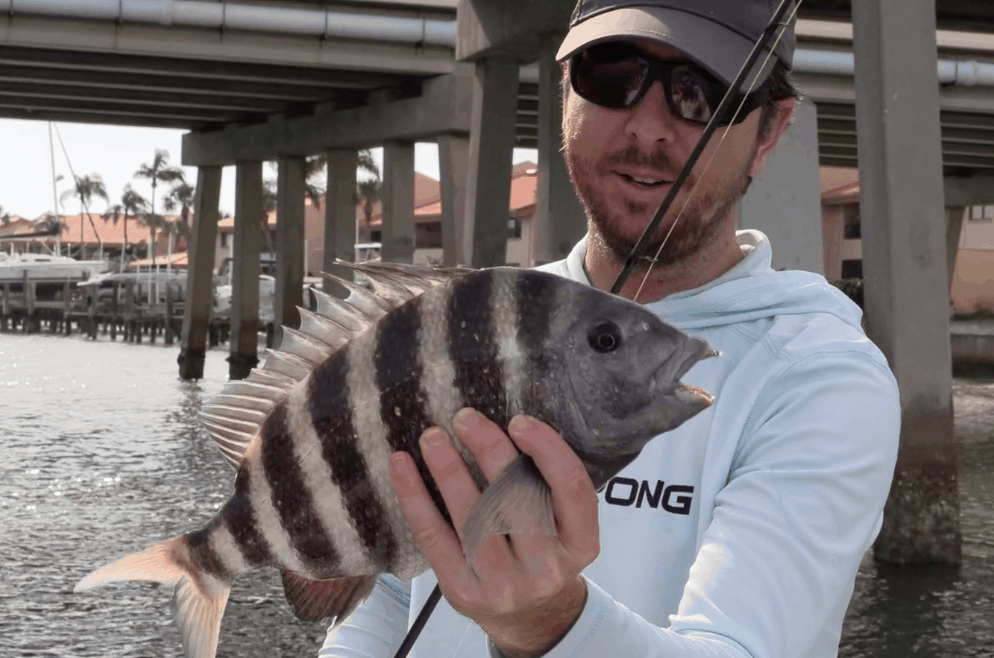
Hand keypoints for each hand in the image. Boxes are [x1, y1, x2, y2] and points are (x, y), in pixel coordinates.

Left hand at [388, 408, 600, 655]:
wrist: (530, 619)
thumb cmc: (542, 554)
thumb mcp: (564, 526)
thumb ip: (547, 485)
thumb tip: (502, 426)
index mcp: (580, 543)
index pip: (572, 488)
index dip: (547, 449)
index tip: (519, 420)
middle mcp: (546, 567)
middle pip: (518, 500)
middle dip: (490, 451)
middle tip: (465, 418)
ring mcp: (504, 583)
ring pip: (473, 518)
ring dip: (449, 470)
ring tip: (433, 437)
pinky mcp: (463, 590)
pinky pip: (435, 536)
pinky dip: (415, 497)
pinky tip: (402, 466)